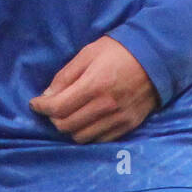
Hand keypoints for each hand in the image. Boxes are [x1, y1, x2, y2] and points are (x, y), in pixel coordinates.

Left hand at [29, 35, 158, 143]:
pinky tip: (86, 121)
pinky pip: (100, 140)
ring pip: (82, 137)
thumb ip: (65, 76)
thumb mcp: (88, 53)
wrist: (157, 57)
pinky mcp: (128, 125)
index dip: (41, 107)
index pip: (58, 108)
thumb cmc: (119, 51)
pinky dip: (88, 133)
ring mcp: (119, 118)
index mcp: (94, 85)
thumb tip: (47, 96)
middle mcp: (106, 106)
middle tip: (52, 108)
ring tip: (69, 115)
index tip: (35, 104)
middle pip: (67, 126)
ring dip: (69, 128)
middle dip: (53, 118)